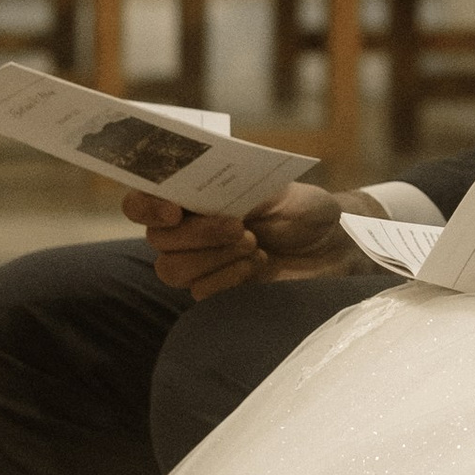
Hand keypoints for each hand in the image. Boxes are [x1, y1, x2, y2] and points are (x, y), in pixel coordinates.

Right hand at [123, 178, 361, 302]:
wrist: (332, 247)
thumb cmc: (301, 210)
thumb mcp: (272, 186)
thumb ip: (235, 184)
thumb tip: (206, 182)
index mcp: (192, 196)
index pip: (141, 202)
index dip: (146, 206)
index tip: (173, 210)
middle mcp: (187, 230)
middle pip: (157, 240)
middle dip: (198, 233)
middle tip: (240, 227)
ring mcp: (199, 263)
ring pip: (172, 269)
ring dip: (214, 257)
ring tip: (254, 245)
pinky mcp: (216, 291)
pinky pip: (200, 292)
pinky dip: (229, 277)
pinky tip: (259, 265)